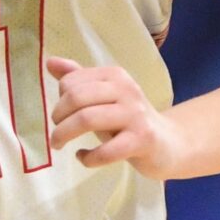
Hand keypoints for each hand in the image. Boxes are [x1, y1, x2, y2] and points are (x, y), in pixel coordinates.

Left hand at [46, 56, 188, 175]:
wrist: (169, 142)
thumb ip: (78, 80)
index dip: (59, 100)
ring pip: (86, 119)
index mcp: (114, 76)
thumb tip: (50, 62)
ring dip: (64, 135)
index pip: (72, 82)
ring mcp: (135, 114)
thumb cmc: (127, 120)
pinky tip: (83, 157)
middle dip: (58, 118)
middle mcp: (126, 90)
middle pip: (76, 97)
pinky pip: (106, 150)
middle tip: (56, 135)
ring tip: (59, 146)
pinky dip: (87, 157)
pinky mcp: (142, 140)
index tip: (62, 115)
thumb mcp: (102, 97)